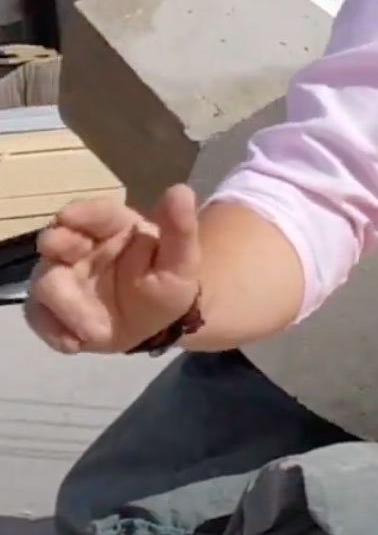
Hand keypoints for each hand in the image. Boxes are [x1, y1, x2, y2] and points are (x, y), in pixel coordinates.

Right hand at [23, 185, 201, 354]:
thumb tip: (181, 190)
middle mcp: (81, 248)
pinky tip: (75, 344)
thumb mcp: (181, 260)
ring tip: (95, 329)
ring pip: (46, 283)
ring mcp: (63, 277)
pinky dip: (53, 330)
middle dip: (58, 245)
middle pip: (56, 241)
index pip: (95, 214)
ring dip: (66, 305)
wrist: (158, 322)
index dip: (82, 214)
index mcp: (114, 228)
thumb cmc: (167, 283)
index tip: (68, 217)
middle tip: (66, 252)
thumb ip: (180, 228)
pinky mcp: (52, 308)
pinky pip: (39, 316)